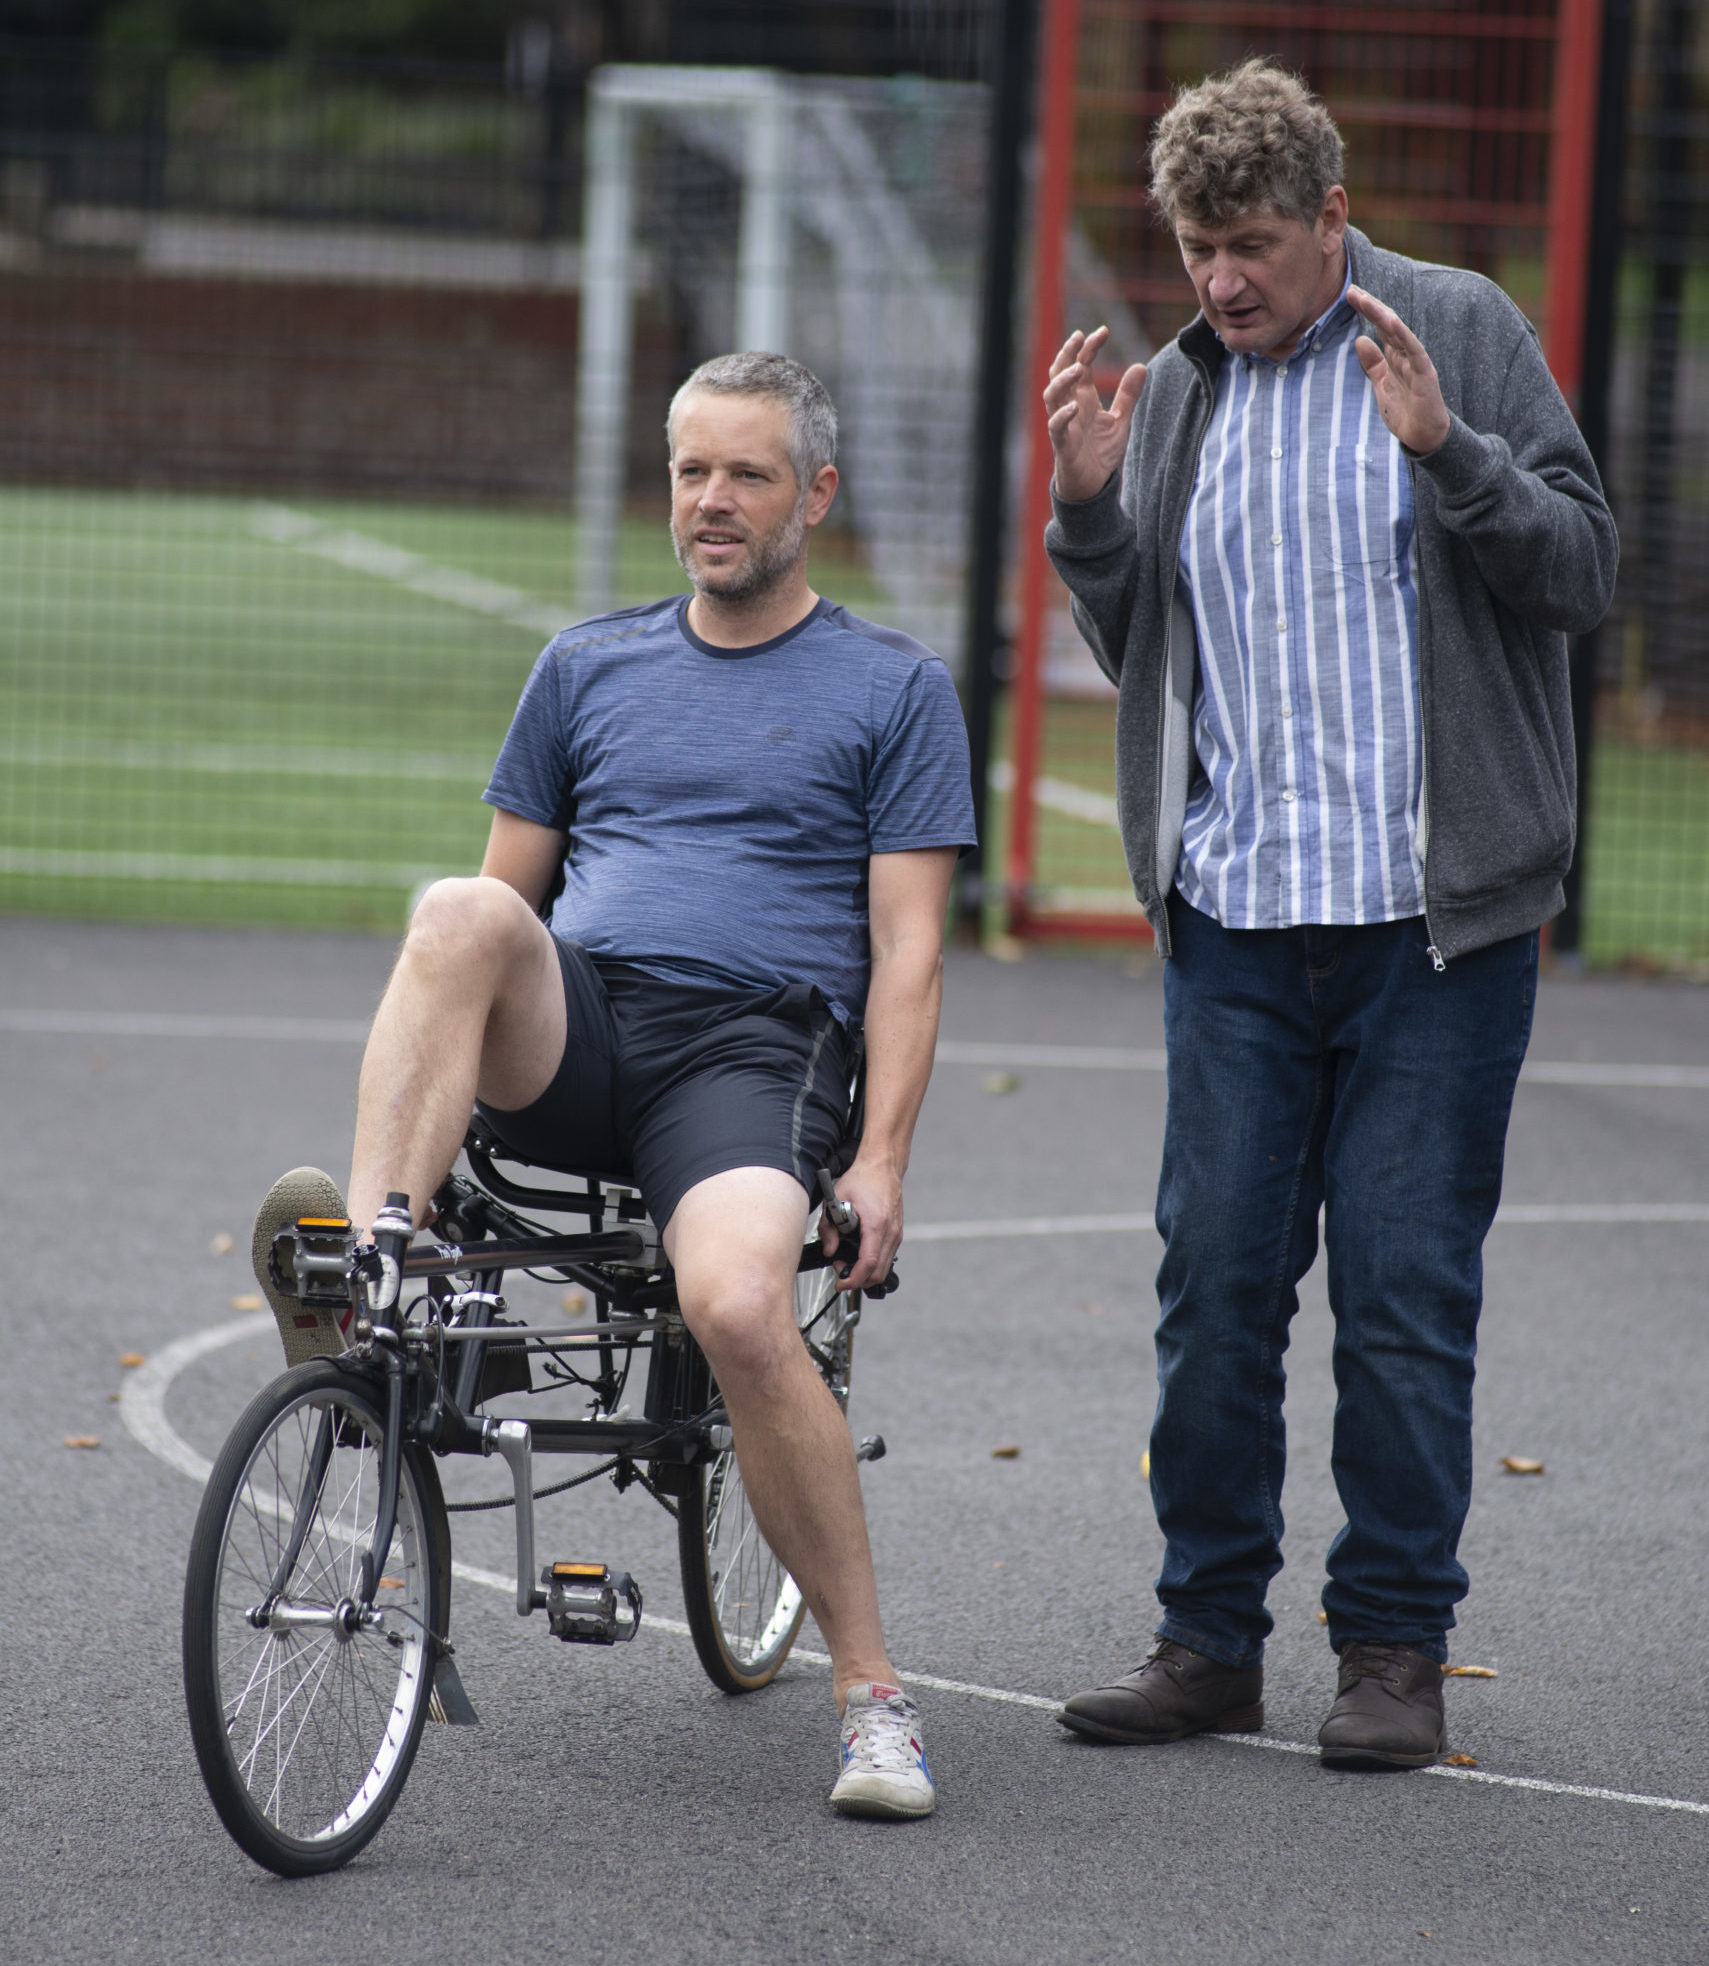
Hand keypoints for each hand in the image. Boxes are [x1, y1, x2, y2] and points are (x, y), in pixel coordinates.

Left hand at [818, 1157, 901, 1294]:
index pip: (868, 1264)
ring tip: (846, 1260)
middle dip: (857, 1279)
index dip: (853, 1279)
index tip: (840, 1282)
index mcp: (876, 1225)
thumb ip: (829, 1228)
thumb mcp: (836, 1199)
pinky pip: (886, 1257)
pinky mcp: (897, 1233)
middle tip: (839, 1268)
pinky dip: (872, 1263)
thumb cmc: (863, 1179)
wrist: (883, 1166)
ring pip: (884, 1268)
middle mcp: (891, 1232)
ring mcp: (897, 1234)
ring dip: (865, 1272)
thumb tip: (829, 1250)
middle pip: (878, 1273)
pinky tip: (858, 1252)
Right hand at [1043, 326, 1146, 501]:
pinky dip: (1063, 416)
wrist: (1092, 487)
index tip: (1103, 331)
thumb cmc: (1101, 453)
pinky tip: (1075, 406)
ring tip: (1079, 368)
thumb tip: (1141, 366)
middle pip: (1060, 373)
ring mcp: (1063, 424)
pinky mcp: (1063, 445)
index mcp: (1082, 398)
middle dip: (1067, 354)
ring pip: (1052, 395)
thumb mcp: (1120, 420)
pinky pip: (1056, 427)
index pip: (1080, 364)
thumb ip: (1127, 395)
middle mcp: (1069, 406)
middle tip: (1079, 337)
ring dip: (1063, 380)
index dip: (1089, 347)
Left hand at [1348, 287, 1450, 455]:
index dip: (1365, 311)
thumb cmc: (1405, 411)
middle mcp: (1406, 353)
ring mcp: (1416, 361)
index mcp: (1395, 356)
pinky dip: (1404, 335)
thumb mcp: (1382, 384)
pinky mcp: (1425, 373)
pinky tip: (1392, 322)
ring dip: (1382, 315)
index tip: (1350, 295)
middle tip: (1351, 290)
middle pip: (1387, 324)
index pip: (1379, 327)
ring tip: (1366, 300)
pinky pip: (1414, 350)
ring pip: (1399, 332)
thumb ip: (1372, 363)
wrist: (1423, 436)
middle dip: (1370, 307)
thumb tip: (1360, 340)